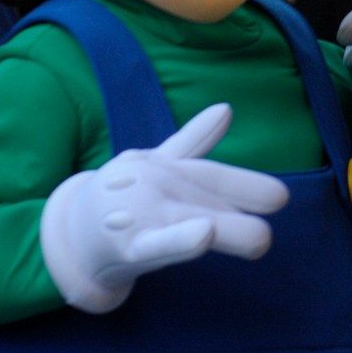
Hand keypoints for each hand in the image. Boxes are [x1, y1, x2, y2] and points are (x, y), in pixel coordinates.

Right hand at [39, 103, 289, 313]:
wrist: (70, 231)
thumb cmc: (124, 194)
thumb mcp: (156, 164)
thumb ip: (193, 140)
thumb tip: (225, 108)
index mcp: (169, 171)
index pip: (213, 176)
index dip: (248, 185)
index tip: (281, 198)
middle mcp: (158, 188)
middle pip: (205, 196)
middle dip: (241, 204)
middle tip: (278, 209)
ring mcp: (142, 215)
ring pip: (184, 220)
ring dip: (219, 224)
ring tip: (255, 235)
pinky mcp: (127, 244)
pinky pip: (156, 244)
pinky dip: (179, 240)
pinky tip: (204, 235)